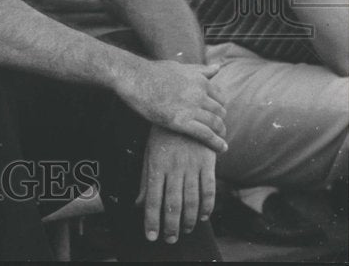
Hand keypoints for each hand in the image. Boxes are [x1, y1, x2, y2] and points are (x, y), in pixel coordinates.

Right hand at [114, 58, 227, 153]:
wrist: (133, 77)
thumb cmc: (152, 72)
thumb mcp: (179, 67)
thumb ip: (200, 70)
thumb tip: (217, 67)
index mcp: (199, 80)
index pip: (220, 98)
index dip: (220, 107)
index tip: (217, 114)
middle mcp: (199, 94)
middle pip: (219, 112)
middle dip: (220, 121)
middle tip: (218, 129)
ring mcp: (190, 108)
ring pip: (215, 124)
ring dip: (220, 133)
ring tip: (221, 140)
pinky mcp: (180, 121)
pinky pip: (205, 134)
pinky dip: (216, 143)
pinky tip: (222, 148)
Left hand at [136, 126, 216, 243]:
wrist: (184, 109)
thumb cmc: (162, 135)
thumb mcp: (149, 153)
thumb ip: (146, 180)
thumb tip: (139, 204)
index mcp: (156, 165)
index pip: (153, 198)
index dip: (152, 219)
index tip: (151, 236)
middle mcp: (174, 168)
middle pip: (172, 203)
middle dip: (171, 225)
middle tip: (170, 240)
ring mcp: (192, 166)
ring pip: (191, 200)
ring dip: (189, 220)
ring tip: (185, 231)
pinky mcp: (208, 163)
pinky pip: (209, 189)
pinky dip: (207, 206)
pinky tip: (204, 216)